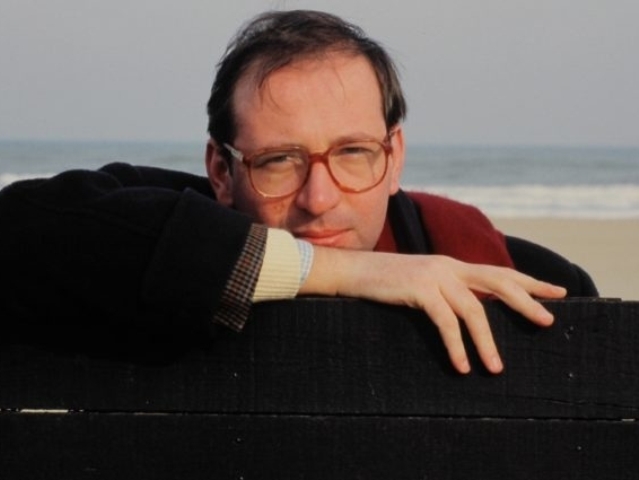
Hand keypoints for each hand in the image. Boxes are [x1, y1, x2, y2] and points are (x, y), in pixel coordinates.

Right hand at [300, 248, 565, 373]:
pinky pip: (445, 320)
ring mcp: (434, 275)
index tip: (557, 292)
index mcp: (452, 265)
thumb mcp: (421, 284)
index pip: (499, 272)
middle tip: (548, 321)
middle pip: (498, 282)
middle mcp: (449, 266)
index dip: (530, 282)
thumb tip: (469, 313)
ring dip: (486, 342)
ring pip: (473, 309)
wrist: (351, 271)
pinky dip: (456, 345)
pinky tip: (462, 365)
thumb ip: (445, 291)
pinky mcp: (419, 288)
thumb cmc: (384, 282)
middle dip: (526, 301)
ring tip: (495, 369)